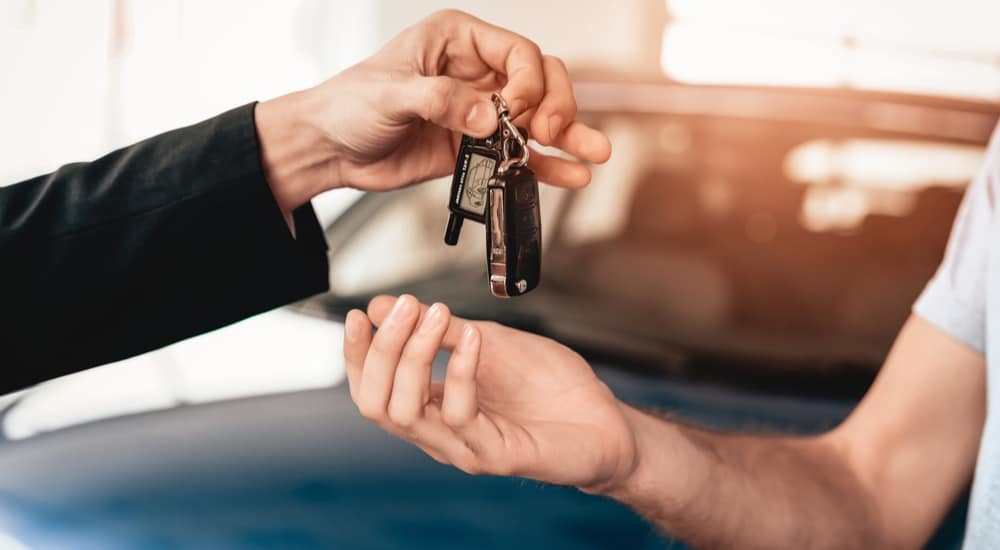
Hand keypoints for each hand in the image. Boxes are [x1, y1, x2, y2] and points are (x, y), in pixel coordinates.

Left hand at [256, 10, 610, 214]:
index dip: (530, 80)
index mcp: (458, 41)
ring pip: (540, 117)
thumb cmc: (349, 106)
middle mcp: (477, 72)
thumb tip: (490, 116)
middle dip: (556, 105)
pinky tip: (571, 175)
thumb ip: (441, 101)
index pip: (518, 52)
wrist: (329, 149)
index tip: (519, 110)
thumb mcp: (391, 95)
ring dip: (569, 135)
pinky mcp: (477, 147)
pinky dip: (546, 165)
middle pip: (541, 81)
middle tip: (549, 132)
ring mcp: (481, 111)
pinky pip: (521, 154)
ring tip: (595, 153)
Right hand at [343, 294, 636, 490]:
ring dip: (412, 356)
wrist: (604, 418)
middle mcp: (439, 431)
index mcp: (431, 406)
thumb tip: (386, 306)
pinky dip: (459, 371)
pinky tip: (473, 341)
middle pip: (375, 402)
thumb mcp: (488, 341)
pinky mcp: (493, 455)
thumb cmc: (550, 385)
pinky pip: (460, 415)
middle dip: (380, 350)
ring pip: (404, 412)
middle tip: (403, 308)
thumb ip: (441, 330)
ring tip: (436, 315)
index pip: (371, 387)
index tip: (362, 313)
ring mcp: (463, 447)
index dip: (357, 353)